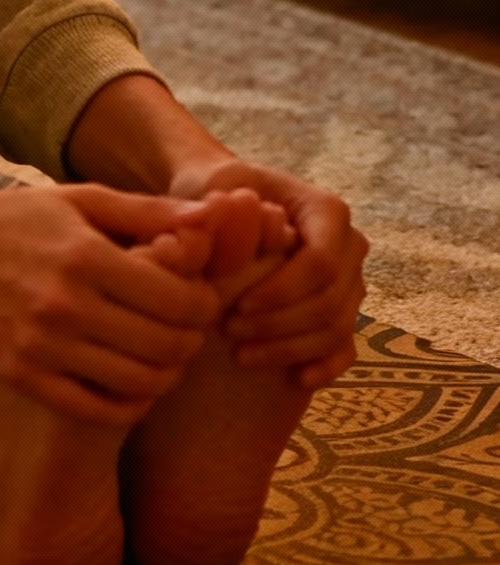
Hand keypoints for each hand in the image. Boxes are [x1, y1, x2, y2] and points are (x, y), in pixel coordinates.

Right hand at [0, 180, 225, 427]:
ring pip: (138, 383)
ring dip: (166, 375)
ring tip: (162, 356)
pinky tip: (132, 385)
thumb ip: (150, 213)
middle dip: (191, 340)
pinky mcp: (21, 376)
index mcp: (85, 256)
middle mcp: (64, 305)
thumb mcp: (82, 201)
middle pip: (166, 346)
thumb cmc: (18, 218)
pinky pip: (95, 411)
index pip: (179, 301)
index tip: (199, 298)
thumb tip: (214, 220)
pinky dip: (128, 406)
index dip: (204, 305)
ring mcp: (40, 346)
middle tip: (186, 330)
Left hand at [171, 155, 367, 389]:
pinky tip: (296, 378)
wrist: (228, 207)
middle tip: (230, 332)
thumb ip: (217, 203)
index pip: (321, 261)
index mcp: (327, 211)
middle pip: (331, 300)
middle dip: (280, 324)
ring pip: (338, 328)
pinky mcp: (343, 311)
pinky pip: (347, 347)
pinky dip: (326, 366)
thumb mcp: (213, 186)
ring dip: (291, 348)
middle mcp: (349, 246)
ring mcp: (351, 282)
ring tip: (243, 353)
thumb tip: (223, 215)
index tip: (238, 305)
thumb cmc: (220, 194)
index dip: (283, 291)